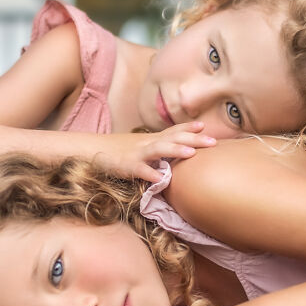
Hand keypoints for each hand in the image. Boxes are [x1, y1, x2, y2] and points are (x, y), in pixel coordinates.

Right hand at [94, 124, 216, 182]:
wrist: (91, 149)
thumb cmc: (119, 151)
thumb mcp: (141, 147)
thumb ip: (158, 148)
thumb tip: (178, 151)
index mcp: (152, 139)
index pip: (173, 130)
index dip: (189, 127)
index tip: (205, 125)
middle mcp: (147, 143)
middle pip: (173, 138)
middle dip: (194, 139)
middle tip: (213, 141)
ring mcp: (137, 154)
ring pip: (159, 149)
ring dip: (175, 150)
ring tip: (191, 153)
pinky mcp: (127, 166)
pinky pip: (140, 170)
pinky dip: (150, 174)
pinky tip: (160, 180)